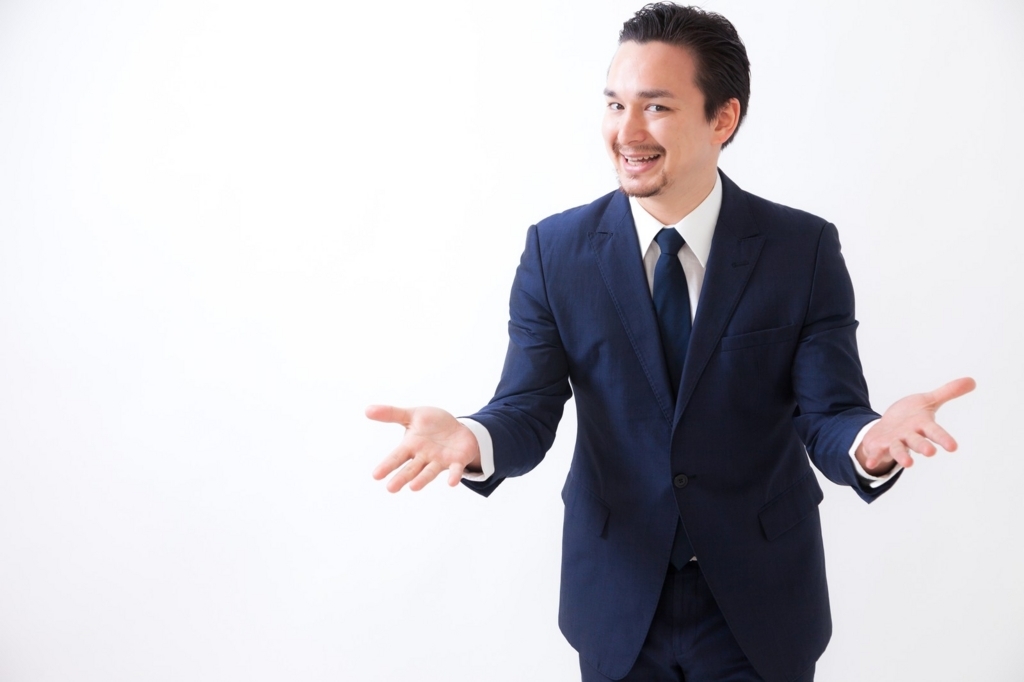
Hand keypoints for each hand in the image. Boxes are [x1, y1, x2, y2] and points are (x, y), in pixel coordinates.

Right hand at [367, 405, 481, 492]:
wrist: (458, 428)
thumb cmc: (433, 424)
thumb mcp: (413, 415)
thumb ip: (392, 413)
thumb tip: (367, 410)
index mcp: (411, 446)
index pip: (397, 457)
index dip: (387, 465)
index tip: (376, 475)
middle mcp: (424, 457)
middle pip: (411, 469)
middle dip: (401, 478)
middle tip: (391, 488)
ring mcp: (440, 461)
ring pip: (429, 472)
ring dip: (422, 480)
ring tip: (413, 487)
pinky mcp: (457, 461)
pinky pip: (455, 470)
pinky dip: (454, 476)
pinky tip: (452, 483)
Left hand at [856, 377, 975, 474]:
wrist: (888, 427)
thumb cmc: (911, 416)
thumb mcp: (928, 401)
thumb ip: (948, 392)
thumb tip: (972, 380)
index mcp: (922, 426)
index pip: (935, 432)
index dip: (943, 438)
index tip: (953, 447)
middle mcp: (910, 436)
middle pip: (918, 442)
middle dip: (923, 446)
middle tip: (930, 453)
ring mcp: (895, 442)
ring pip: (899, 449)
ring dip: (903, 456)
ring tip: (908, 463)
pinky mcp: (880, 445)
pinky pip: (877, 453)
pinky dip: (874, 458)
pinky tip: (869, 463)